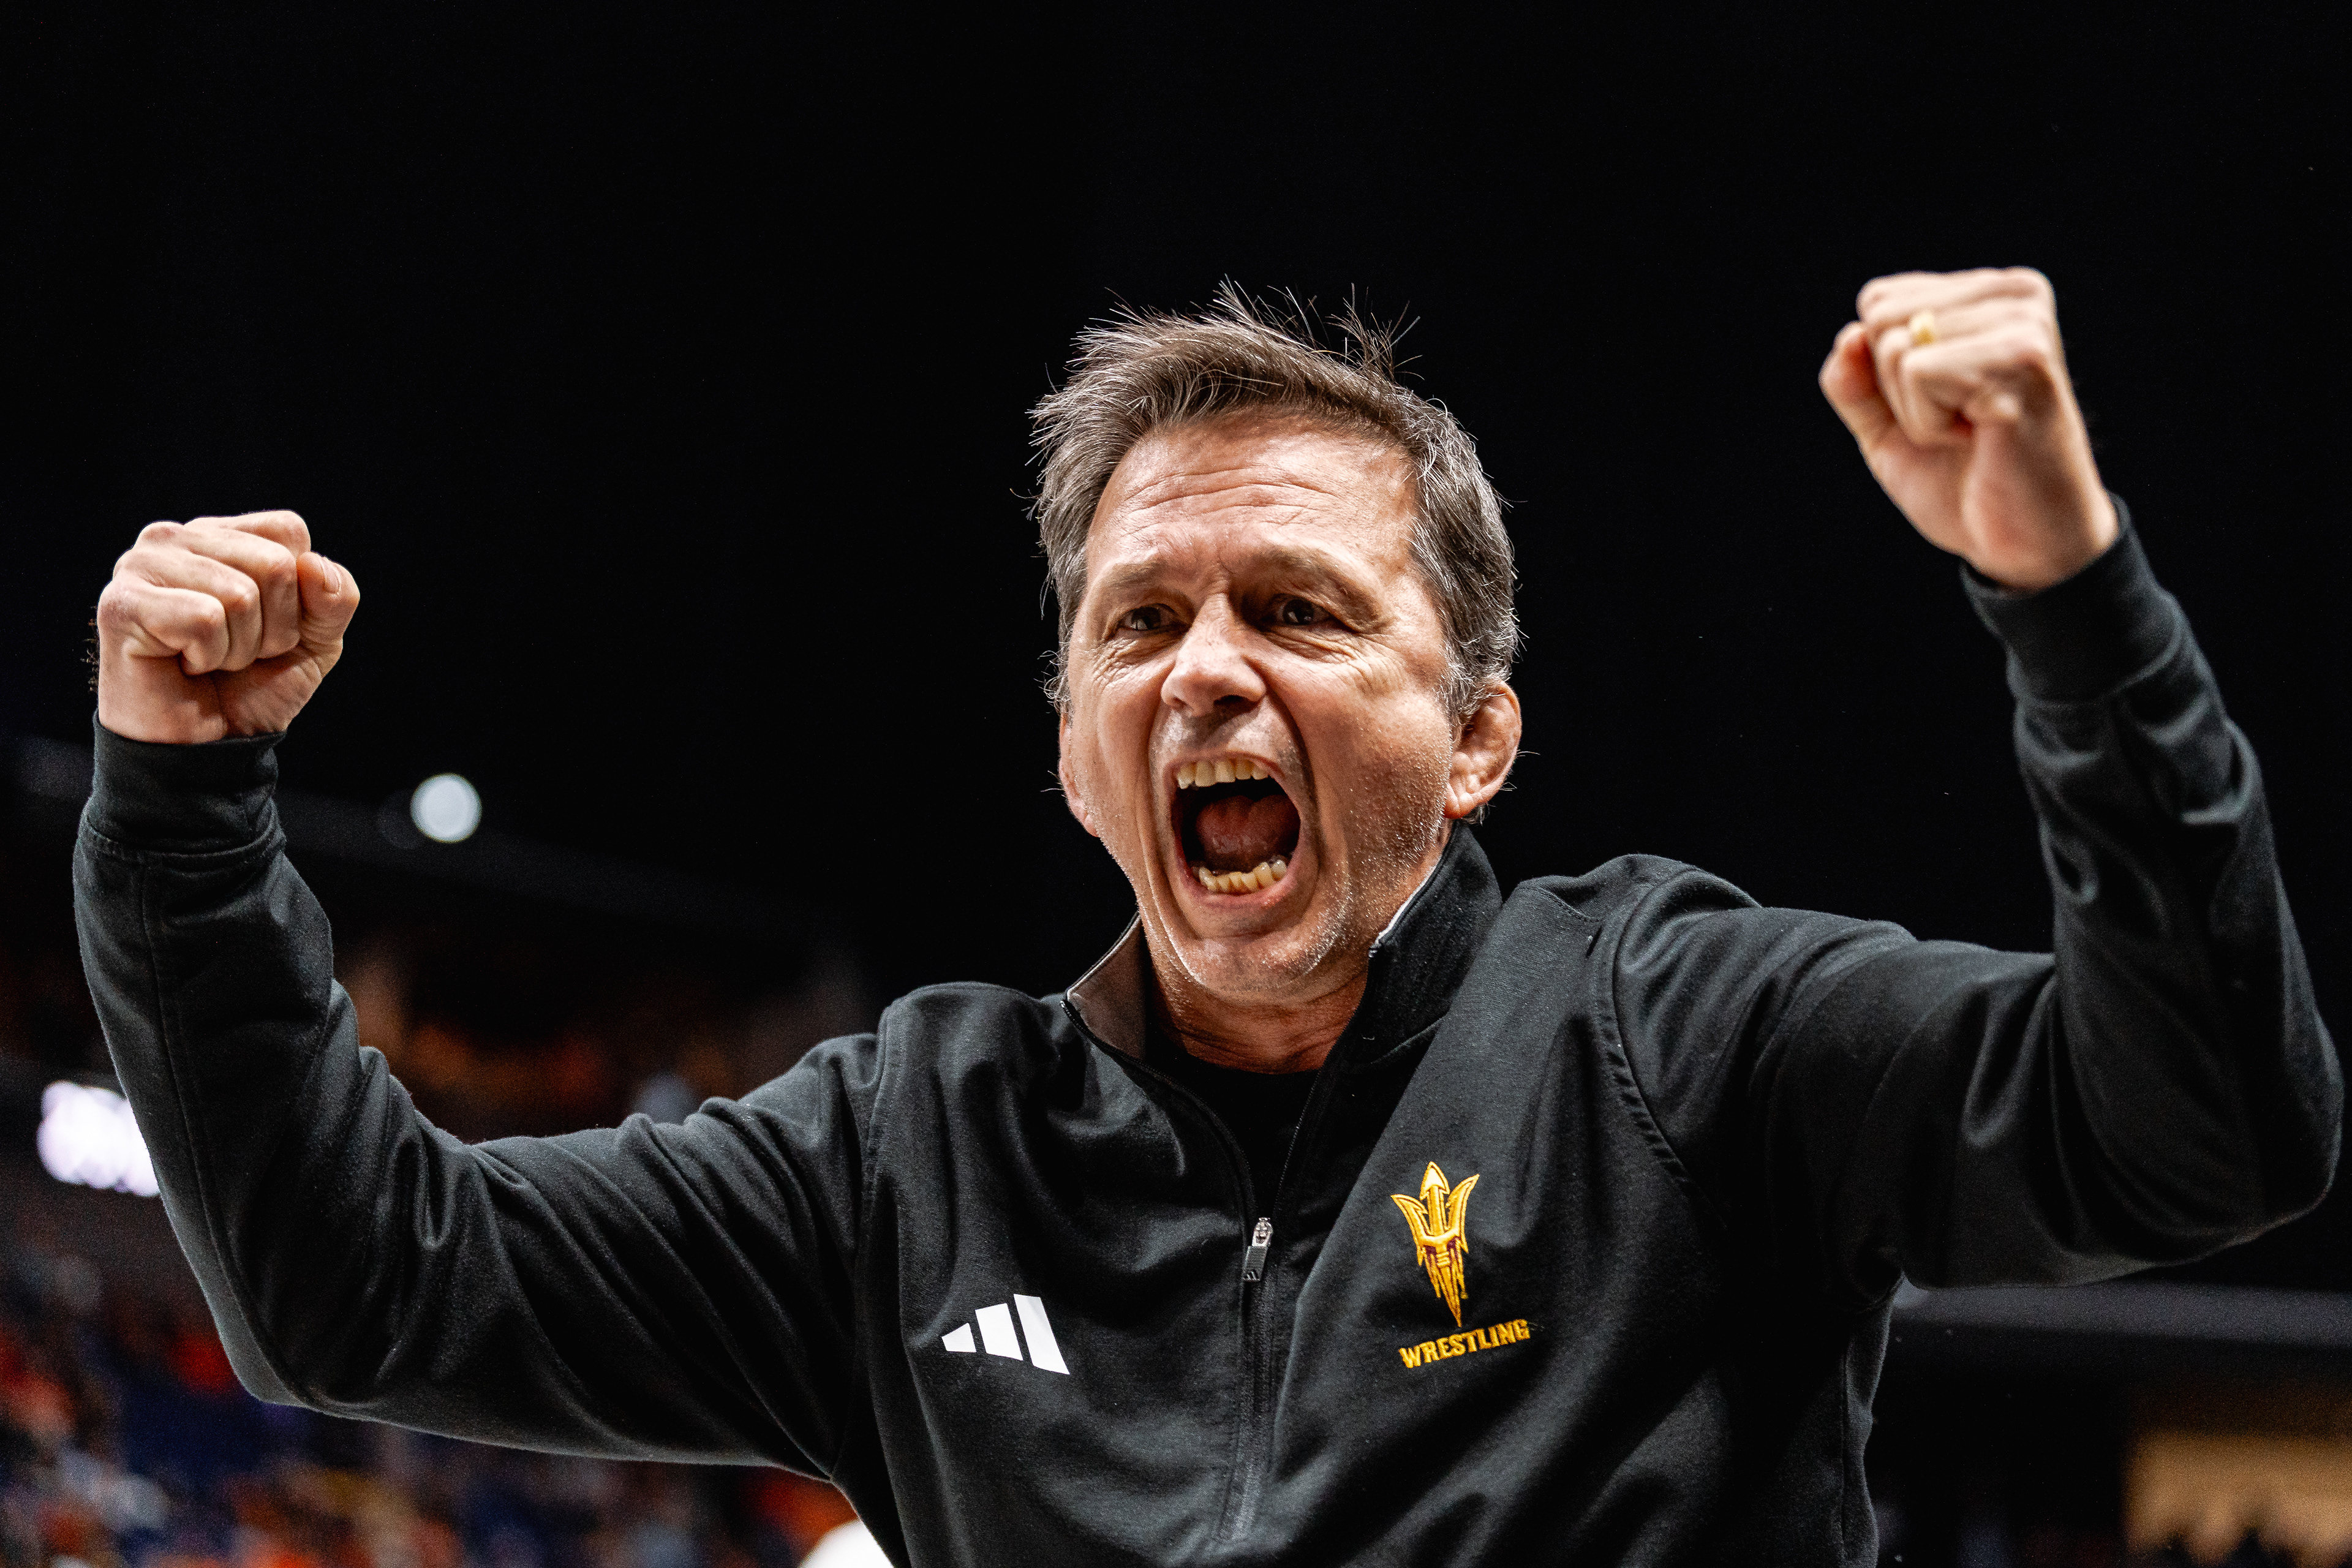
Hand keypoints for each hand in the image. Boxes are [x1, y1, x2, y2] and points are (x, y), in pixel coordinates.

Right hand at [96, 511, 359, 742]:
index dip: (298, 594)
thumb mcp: (316, 640)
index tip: (267, 627)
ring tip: (208, 661)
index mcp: (220, 535)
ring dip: (240, 647)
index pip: (288, 532)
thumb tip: (314, 565)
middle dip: (273, 627)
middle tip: (235, 653)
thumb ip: (336, 597)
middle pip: (273, 563)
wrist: (208, 748)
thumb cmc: (252, 686)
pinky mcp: (121, 602)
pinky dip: (209, 656)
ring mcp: (141, 565)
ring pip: (240, 594)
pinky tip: (183, 666)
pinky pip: (204, 618)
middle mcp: (175, 538)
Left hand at [1820, 268, 2117, 591]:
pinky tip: (1981, 437)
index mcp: (1988, 295)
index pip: (1878, 300)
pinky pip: (1917, 374)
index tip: (1943, 405)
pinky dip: (1929, 425)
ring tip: (1972, 431)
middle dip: (1895, 390)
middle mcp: (2014, 294)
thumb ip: (1854, 380)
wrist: (2025, 545)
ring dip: (1915, 412)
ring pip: (1894, 346)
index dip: (1883, 373)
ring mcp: (2022, 321)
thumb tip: (1847, 337)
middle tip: (1957, 424)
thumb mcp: (1886, 427)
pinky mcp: (2021, 356)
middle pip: (1880, 316)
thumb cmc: (1962, 482)